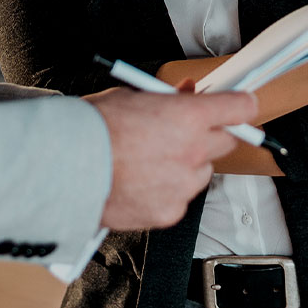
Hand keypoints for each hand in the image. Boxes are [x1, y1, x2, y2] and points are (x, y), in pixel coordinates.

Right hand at [85, 86, 257, 229]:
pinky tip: (141, 182)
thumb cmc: (92, 129)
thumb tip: (186, 95)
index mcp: (187, 117)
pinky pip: (181, 197)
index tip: (243, 105)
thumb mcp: (133, 96)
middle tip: (185, 131)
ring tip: (151, 160)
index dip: (242, 104)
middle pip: (226, 141)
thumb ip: (167, 99)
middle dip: (210, 134)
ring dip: (187, 165)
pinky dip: (168, 190)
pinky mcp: (170, 211)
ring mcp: (183, 184)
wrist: (64, 169)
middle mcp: (192, 151)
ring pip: (202, 172)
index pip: (240, 108)